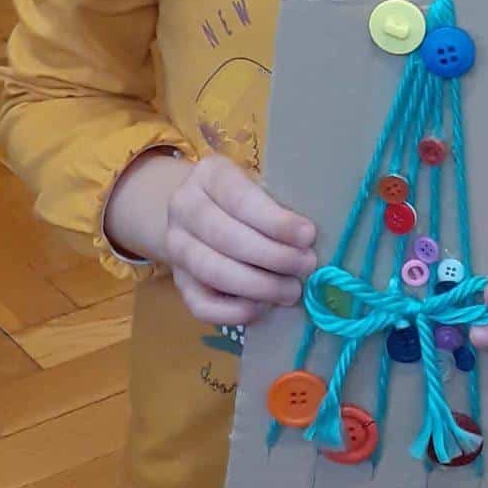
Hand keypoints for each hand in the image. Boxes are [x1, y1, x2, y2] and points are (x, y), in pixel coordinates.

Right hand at [107, 151, 317, 326]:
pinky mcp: (179, 282)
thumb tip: (311, 241)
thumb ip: (279, 206)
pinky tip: (263, 308)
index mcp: (209, 175)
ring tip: (291, 291)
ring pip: (213, 272)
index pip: (239, 198)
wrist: (200, 213)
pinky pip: (201, 305)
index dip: (275, 221)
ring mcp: (176, 247)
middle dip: (273, 256)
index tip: (308, 235)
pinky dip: (233, 312)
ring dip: (258, 286)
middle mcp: (184, 209)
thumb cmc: (246, 199)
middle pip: (226, 237)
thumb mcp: (259, 185)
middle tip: (306, 266)